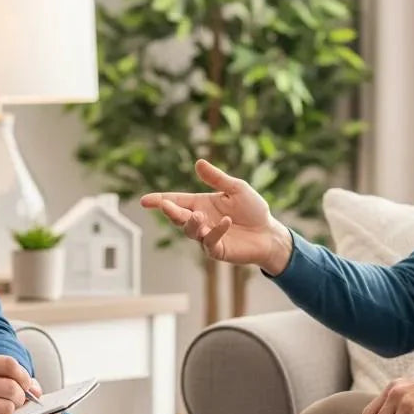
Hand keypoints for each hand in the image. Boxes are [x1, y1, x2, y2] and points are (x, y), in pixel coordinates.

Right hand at [140, 159, 292, 273]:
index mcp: (200, 204)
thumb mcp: (236, 188)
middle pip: (178, 217)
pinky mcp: (217, 250)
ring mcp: (207, 237)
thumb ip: (217, 179)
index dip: (160, 201)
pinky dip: (216, 232)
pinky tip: (227, 222)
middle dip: (170, 212)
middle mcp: (200, 220)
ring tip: (198, 216)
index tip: (144, 201)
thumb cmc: (252, 210)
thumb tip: (198, 162)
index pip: (176, 201)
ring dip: (191, 223)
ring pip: (190, 231)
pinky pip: (210, 242)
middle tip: (166, 206)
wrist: (269, 232)